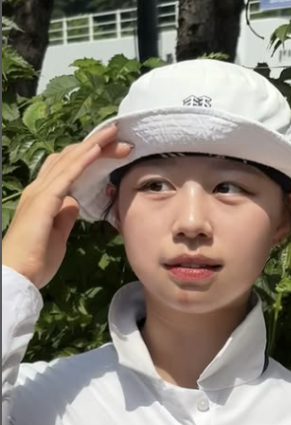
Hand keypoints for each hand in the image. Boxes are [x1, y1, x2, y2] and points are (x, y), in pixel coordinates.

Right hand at [2, 125, 132, 288]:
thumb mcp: (58, 233)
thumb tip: (74, 203)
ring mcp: (41, 192)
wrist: (18, 274)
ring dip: (94, 145)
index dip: (89, 156)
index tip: (112, 149)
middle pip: (71, 158)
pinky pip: (67, 175)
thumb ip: (65, 216)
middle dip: (97, 145)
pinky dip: (83, 160)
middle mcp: (40, 188)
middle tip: (120, 137)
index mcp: (44, 196)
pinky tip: (98, 149)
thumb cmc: (36, 258)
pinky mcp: (44, 201)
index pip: (69, 168)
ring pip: (70, 160)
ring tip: (114, 134)